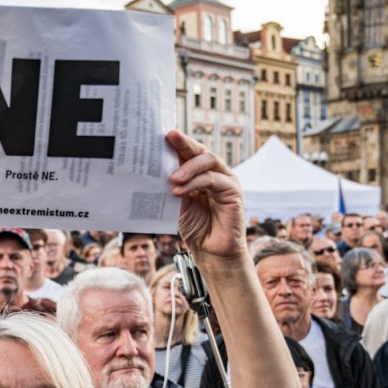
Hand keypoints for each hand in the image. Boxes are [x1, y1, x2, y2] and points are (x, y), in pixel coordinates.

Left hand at [167, 130, 245, 258]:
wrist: (211, 252)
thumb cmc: (195, 228)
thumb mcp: (177, 204)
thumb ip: (172, 186)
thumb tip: (154, 170)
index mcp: (200, 174)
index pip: (188, 153)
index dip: (176, 143)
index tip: (160, 134)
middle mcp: (214, 173)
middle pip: (199, 150)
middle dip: (184, 143)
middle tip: (169, 138)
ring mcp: (225, 180)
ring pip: (208, 161)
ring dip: (188, 167)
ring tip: (171, 178)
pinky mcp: (233, 191)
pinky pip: (213, 180)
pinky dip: (195, 183)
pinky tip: (179, 190)